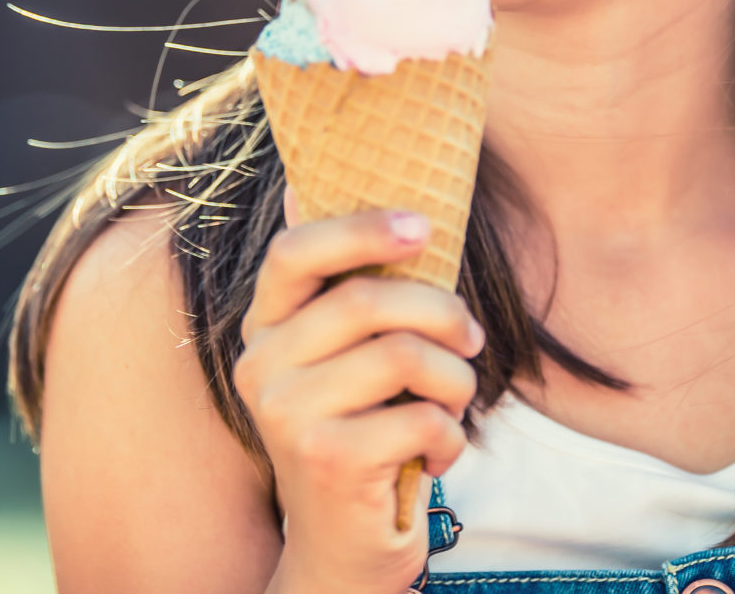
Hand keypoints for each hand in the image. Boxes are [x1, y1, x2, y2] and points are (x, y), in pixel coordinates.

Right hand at [237, 191, 484, 593]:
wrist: (341, 552)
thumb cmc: (362, 436)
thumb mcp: (349, 359)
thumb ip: (342, 286)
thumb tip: (301, 181)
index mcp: (264, 329)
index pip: (294, 251)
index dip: (361, 228)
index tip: (425, 226)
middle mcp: (260, 367)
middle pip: (366, 301)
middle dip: (443, 312)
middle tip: (474, 340)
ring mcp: (287, 416)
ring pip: (403, 356)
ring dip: (455, 382)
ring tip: (454, 407)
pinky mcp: (326, 460)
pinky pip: (420, 416)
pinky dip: (450, 436)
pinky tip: (436, 456)